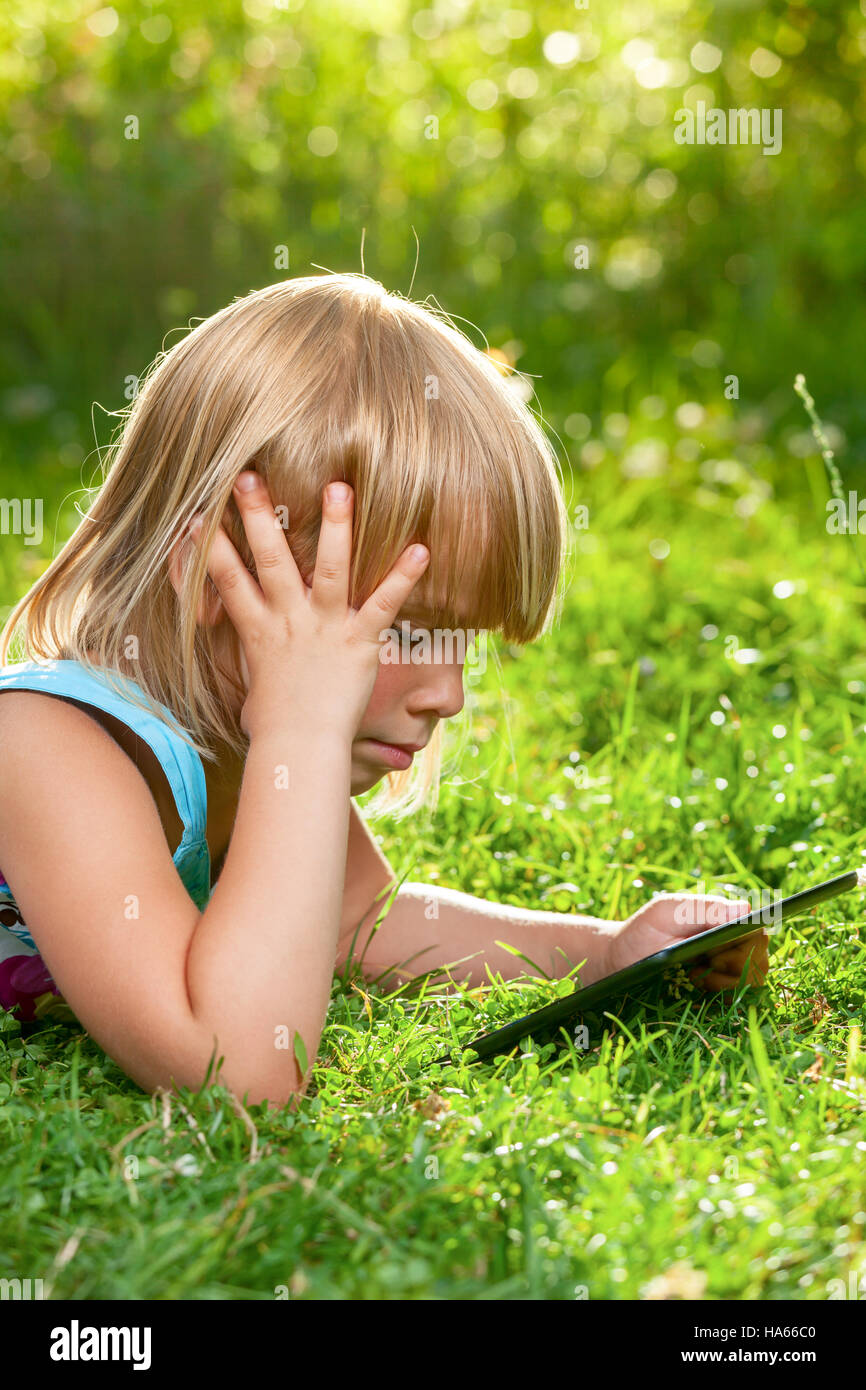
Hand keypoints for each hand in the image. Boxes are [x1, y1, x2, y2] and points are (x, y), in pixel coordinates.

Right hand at [188, 473, 429, 741]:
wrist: (299, 747)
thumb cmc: (277, 721)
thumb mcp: (253, 679)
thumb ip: (251, 652)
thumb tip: (241, 646)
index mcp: (259, 628)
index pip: (228, 579)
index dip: (209, 546)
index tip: (195, 514)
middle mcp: (289, 619)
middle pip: (269, 559)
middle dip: (257, 516)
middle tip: (249, 475)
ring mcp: (324, 627)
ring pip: (327, 568)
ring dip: (335, 527)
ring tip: (339, 487)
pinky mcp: (359, 641)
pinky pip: (383, 603)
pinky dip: (403, 576)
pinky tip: (422, 548)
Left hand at [601, 893, 768, 992]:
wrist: (624, 959)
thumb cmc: (646, 929)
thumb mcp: (667, 911)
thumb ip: (703, 908)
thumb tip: (745, 909)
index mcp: (727, 921)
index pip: (758, 934)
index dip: (747, 946)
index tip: (718, 953)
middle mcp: (735, 945)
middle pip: (759, 961)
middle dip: (733, 966)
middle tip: (705, 962)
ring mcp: (729, 971)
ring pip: (751, 983)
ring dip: (725, 983)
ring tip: (694, 974)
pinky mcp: (720, 992)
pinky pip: (737, 1000)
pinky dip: (720, 997)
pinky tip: (697, 987)